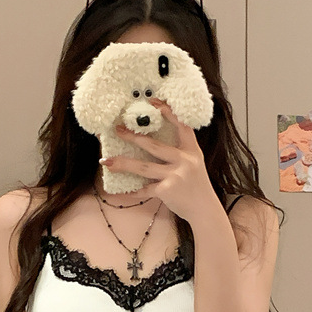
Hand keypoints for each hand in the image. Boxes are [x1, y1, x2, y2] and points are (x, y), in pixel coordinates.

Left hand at [102, 98, 219, 224]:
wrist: (204, 209)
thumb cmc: (196, 186)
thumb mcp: (194, 164)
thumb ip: (180, 153)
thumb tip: (152, 142)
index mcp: (192, 151)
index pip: (182, 126)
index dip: (168, 113)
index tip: (153, 102)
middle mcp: (185, 161)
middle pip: (154, 145)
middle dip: (133, 137)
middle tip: (118, 130)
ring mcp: (176, 175)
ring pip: (143, 167)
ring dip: (123, 164)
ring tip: (107, 161)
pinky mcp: (167, 190)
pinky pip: (145, 189)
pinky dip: (132, 192)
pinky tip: (121, 191)